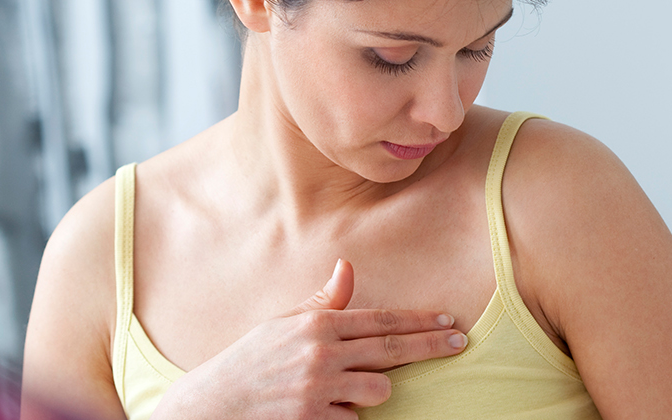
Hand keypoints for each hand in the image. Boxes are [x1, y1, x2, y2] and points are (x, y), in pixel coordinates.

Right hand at [150, 260, 466, 419]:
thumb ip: (323, 303)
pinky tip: (316, 412)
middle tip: (460, 342)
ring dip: (369, 393)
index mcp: (315, 325)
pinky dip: (342, 418)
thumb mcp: (283, 326)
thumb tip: (347, 267)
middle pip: (392, 349)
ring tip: (338, 392)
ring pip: (378, 390)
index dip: (418, 321)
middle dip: (430, 345)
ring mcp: (318, 389)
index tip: (448, 321)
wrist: (211, 406)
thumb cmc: (251, 363)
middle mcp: (320, 353)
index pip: (380, 320)